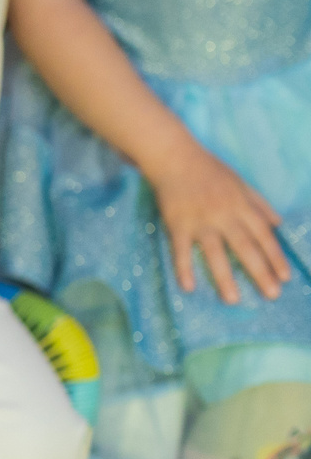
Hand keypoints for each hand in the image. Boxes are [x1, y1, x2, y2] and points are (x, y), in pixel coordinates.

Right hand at [149, 143, 291, 304]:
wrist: (174, 157)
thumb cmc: (209, 170)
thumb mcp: (241, 183)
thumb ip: (260, 204)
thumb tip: (278, 225)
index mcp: (242, 206)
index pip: (264, 236)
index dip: (275, 257)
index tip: (285, 277)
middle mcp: (224, 215)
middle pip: (246, 248)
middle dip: (260, 272)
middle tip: (272, 295)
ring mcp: (200, 221)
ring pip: (215, 253)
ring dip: (225, 277)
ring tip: (233, 300)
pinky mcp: (177, 224)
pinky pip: (181, 250)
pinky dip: (184, 268)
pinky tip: (189, 287)